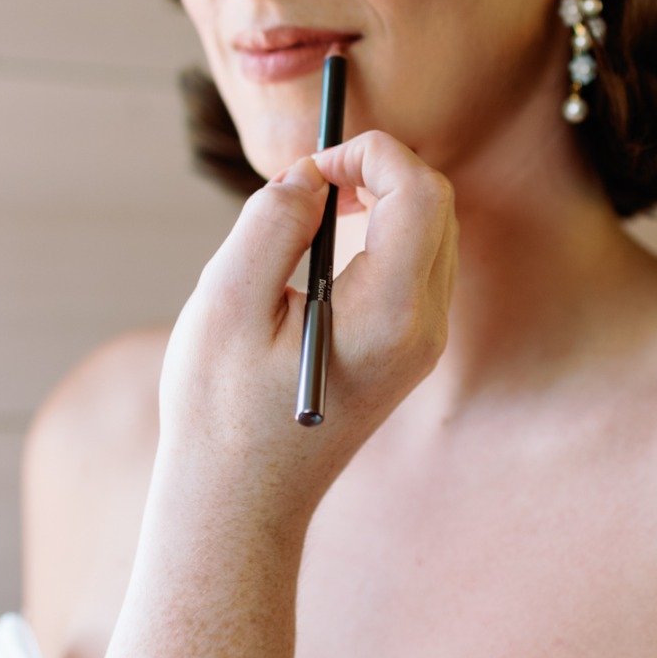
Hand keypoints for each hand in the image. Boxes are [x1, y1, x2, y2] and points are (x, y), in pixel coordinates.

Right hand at [155, 129, 457, 521]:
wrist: (238, 503)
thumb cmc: (220, 411)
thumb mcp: (226, 301)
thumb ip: (272, 222)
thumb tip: (310, 176)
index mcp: (389, 313)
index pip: (418, 191)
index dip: (368, 153)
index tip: (310, 167)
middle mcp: (423, 328)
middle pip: (436, 204)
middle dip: (379, 168)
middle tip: (312, 177)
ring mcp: (422, 346)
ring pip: (432, 232)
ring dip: (381, 199)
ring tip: (314, 208)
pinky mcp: (408, 355)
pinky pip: (417, 267)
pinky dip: (381, 235)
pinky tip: (323, 249)